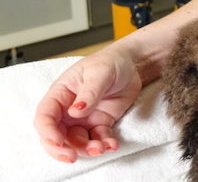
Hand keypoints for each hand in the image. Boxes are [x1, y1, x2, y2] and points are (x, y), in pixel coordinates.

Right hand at [33, 48, 141, 162]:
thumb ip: (89, 92)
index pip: (45, 116)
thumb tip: (75, 111)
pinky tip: (112, 145)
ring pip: (76, 141)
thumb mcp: (100, 72)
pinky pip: (98, 139)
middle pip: (56, 135)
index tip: (57, 141)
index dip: (47, 132)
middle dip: (61, 149)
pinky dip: (104, 145)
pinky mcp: (100, 123)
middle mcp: (68, 109)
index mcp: (61, 94)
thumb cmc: (110, 62)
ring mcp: (84, 118)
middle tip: (72, 157)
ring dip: (86, 149)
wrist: (132, 65)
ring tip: (102, 147)